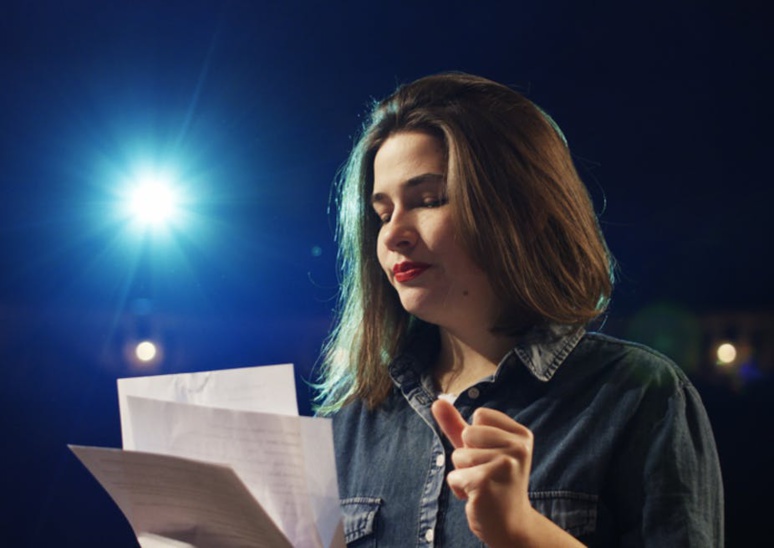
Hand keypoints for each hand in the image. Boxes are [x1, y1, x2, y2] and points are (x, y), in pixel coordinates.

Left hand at [431, 399, 534, 546]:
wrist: (509, 524)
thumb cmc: (493, 481)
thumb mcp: (477, 448)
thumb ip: (457, 424)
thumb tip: (437, 401)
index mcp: (521, 434)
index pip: (480, 415)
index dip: (476, 436)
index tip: (491, 456)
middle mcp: (518, 447)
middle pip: (467, 433)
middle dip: (467, 455)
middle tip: (486, 473)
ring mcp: (505, 464)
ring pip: (458, 455)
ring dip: (463, 473)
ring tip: (482, 485)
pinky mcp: (486, 482)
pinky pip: (454, 476)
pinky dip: (459, 488)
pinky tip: (477, 496)